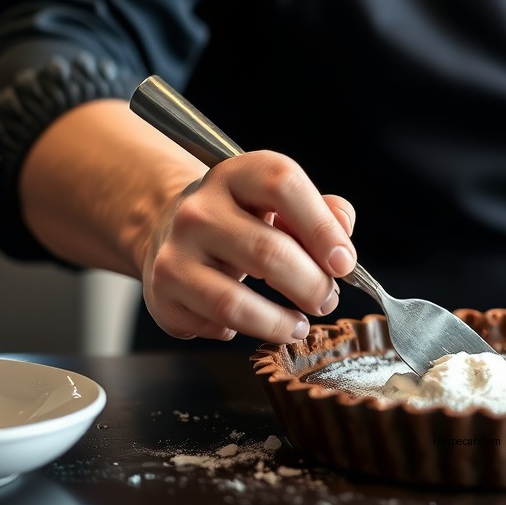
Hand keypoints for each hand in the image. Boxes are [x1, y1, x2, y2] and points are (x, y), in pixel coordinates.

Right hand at [140, 150, 356, 343]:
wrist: (173, 226)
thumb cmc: (244, 216)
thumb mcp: (283, 200)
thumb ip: (325, 213)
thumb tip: (342, 247)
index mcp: (239, 173)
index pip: (284, 186)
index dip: (321, 227)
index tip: (343, 263)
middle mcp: (200, 209)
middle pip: (268, 251)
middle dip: (310, 285)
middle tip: (326, 299)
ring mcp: (175, 251)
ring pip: (235, 302)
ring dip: (278, 323)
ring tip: (300, 326)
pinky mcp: (162, 292)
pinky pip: (213, 325)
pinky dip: (242, 331)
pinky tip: (253, 321)